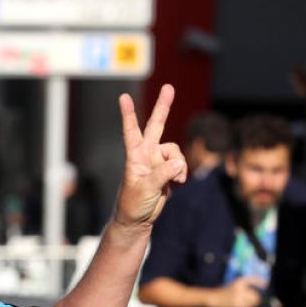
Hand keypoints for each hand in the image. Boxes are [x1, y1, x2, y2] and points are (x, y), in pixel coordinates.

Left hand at [114, 84, 187, 228]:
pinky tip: (177, 183)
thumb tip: (178, 163)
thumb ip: (162, 174)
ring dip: (179, 164)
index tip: (123, 97)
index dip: (129, 114)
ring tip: (175, 179)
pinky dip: (182, 173)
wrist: (138, 219)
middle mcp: (146, 154)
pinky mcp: (168, 170)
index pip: (131, 131)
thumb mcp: (146, 188)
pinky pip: (181, 164)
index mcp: (135, 156)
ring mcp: (158, 161)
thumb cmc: (133, 203)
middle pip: (156, 126)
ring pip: (176, 151)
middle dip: (163, 107)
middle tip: (169, 87)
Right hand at [213, 276, 265, 306]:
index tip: (264, 285)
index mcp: (239, 281)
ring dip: (251, 305)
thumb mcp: (233, 285)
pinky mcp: (236, 304)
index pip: (252, 280)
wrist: (212, 297)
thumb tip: (255, 293)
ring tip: (247, 305)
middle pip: (255, 295)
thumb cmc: (222, 292)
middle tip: (253, 301)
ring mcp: (238, 296)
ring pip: (252, 302)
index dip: (259, 282)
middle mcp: (240, 288)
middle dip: (255, 299)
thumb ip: (244, 287)